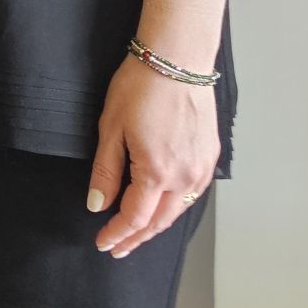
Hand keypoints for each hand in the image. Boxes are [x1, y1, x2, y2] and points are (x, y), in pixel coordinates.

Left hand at [88, 57, 218, 257]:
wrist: (176, 60)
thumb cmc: (140, 87)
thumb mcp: (111, 128)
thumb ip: (106, 171)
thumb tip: (97, 205)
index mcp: (157, 171)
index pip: (135, 217)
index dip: (117, 234)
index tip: (104, 243)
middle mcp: (185, 176)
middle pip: (159, 221)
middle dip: (137, 237)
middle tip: (119, 248)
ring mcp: (201, 167)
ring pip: (178, 210)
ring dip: (156, 225)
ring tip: (137, 234)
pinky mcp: (210, 156)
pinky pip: (192, 193)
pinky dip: (175, 207)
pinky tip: (163, 207)